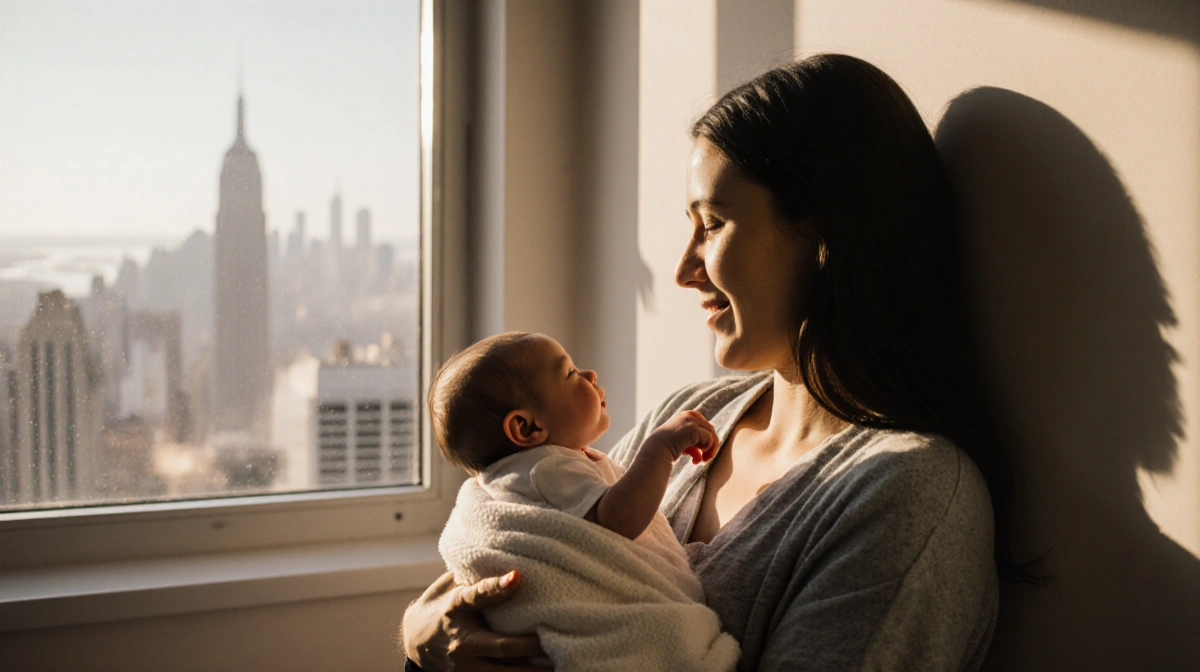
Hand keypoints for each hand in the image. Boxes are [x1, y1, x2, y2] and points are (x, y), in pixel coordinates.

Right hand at [401, 570, 548, 670]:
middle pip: (503, 646)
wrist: (414, 643)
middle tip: (558, 636)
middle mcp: (460, 641)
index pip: (476, 596)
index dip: (497, 587)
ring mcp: (464, 667)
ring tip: (557, 663)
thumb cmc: (441, 607)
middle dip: (532, 644)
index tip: (518, 576)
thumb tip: (510, 564)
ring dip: (532, 669)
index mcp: (454, 608)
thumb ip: (475, 578)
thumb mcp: (450, 587)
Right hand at [649, 410, 718, 463]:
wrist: (655, 452)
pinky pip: (709, 439)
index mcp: (685, 416)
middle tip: (705, 460)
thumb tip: (704, 449)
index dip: (705, 440)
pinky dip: (706, 450)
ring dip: (710, 450)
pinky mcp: (693, 428)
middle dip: (710, 445)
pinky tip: (695, 460)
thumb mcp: (681, 442)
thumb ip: (692, 441)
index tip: (701, 454)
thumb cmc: (665, 450)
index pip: (704, 426)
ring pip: (711, 434)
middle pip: (710, 429)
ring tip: (702, 461)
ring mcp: (691, 421)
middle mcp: (688, 415)